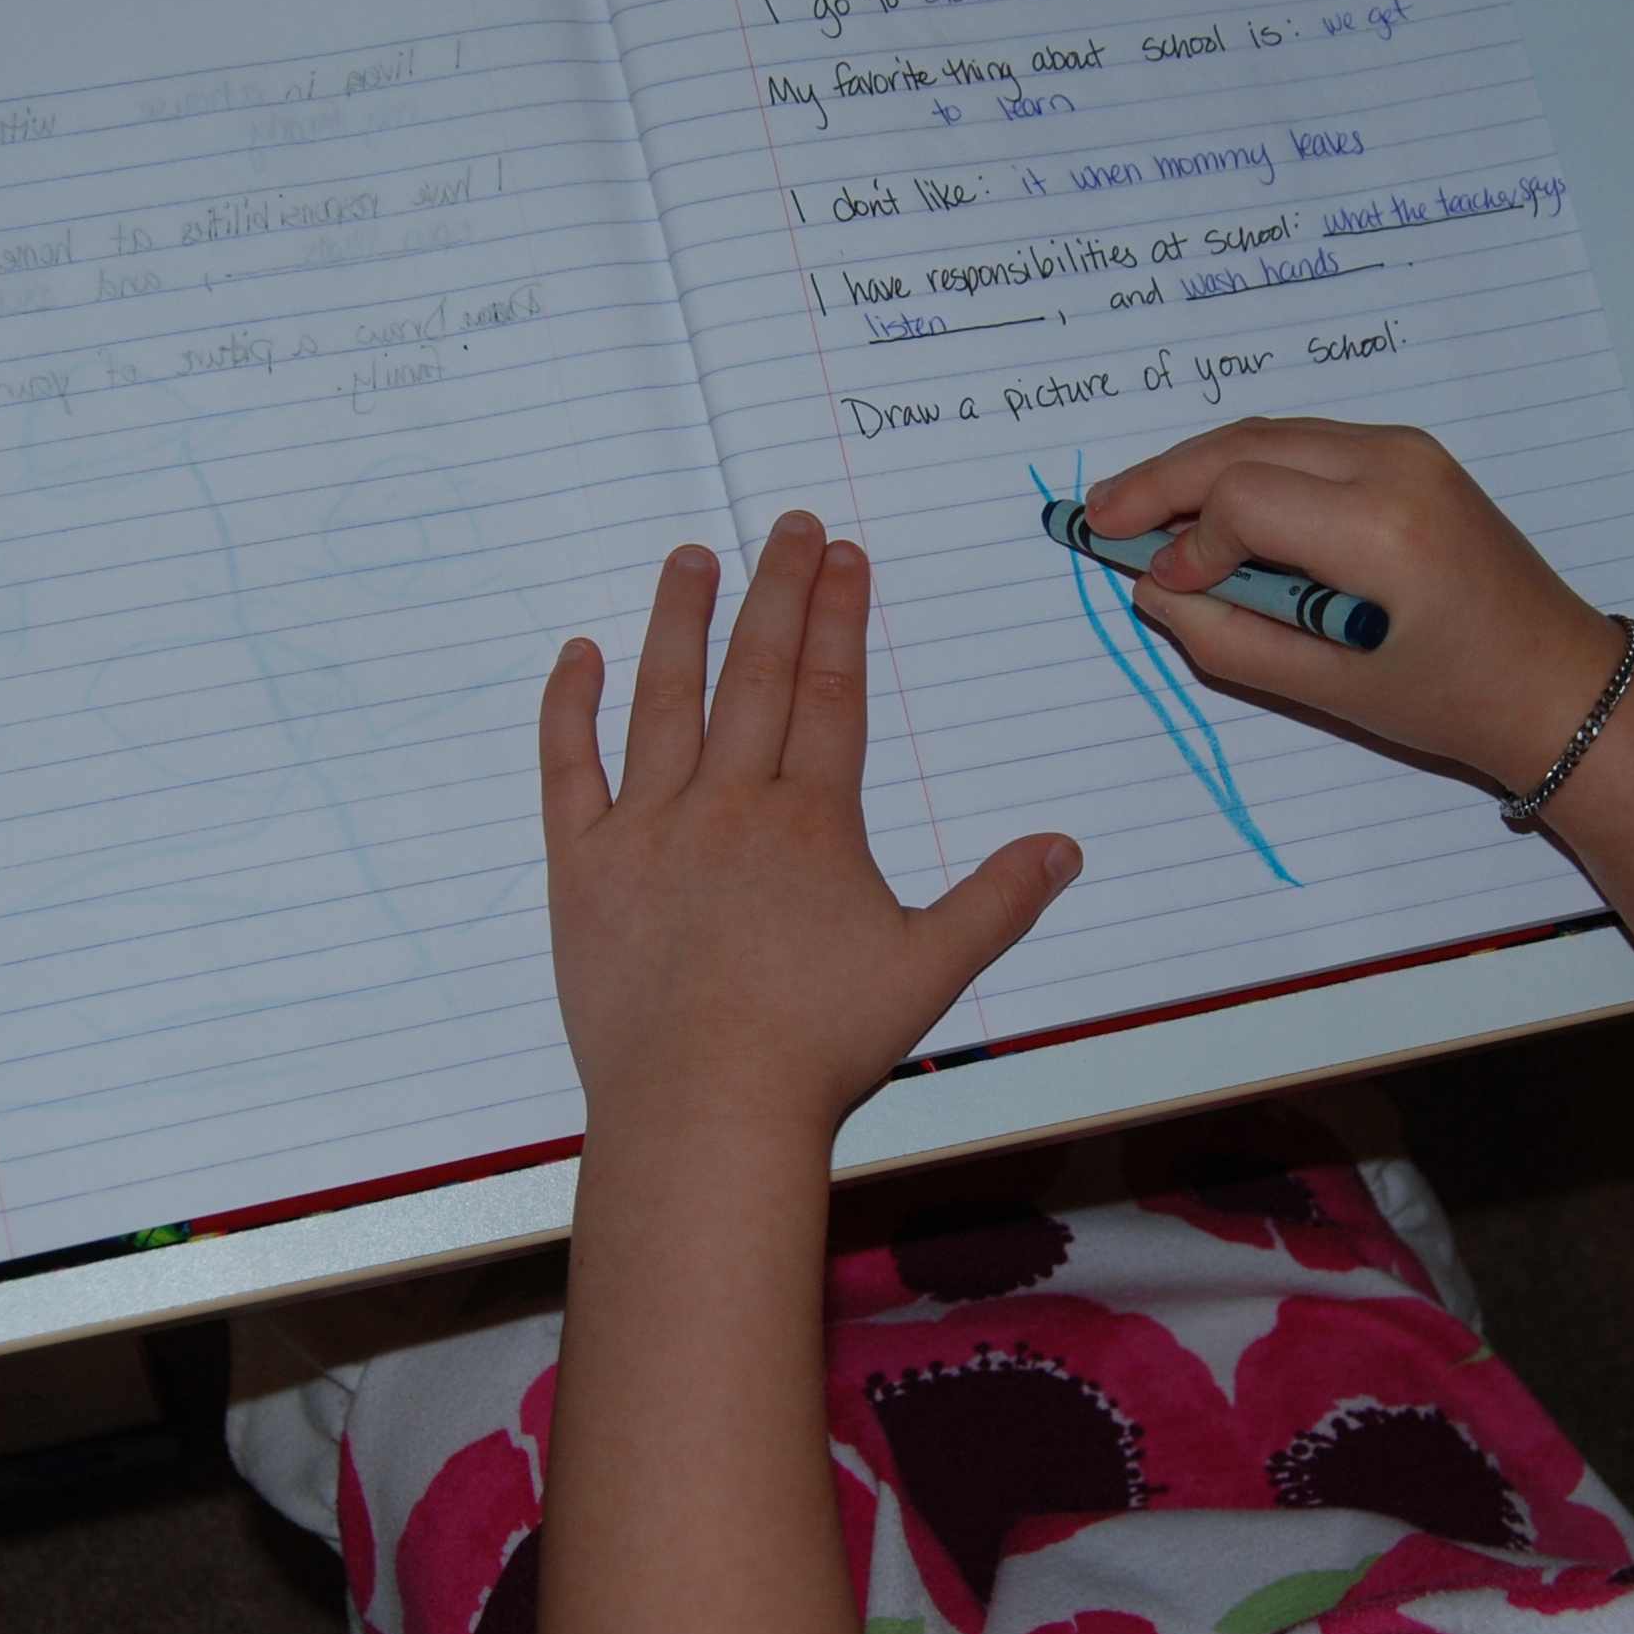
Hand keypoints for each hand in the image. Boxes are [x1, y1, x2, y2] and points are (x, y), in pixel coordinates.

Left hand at [539, 514, 1082, 1143]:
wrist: (705, 1107)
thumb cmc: (819, 1048)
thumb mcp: (929, 972)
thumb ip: (998, 902)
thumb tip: (1063, 848)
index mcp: (812, 821)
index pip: (831, 693)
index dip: (840, 617)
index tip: (845, 557)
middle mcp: (729, 804)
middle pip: (758, 675)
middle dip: (778, 592)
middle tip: (788, 526)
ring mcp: (650, 829)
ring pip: (665, 700)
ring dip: (680, 621)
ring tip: (692, 558)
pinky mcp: (584, 868)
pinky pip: (570, 769)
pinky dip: (571, 708)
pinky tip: (579, 656)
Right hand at [1086, 418, 1627, 794]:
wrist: (1560, 683)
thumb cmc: (1457, 701)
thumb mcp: (1334, 692)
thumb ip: (1232, 642)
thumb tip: (1156, 593)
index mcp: (1383, 531)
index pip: (1244, 500)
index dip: (1186, 541)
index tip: (1159, 587)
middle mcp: (1397, 467)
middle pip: (1246, 446)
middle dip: (1165, 479)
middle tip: (1098, 516)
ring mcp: (1409, 450)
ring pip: (1271, 433)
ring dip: (1201, 467)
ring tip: (1138, 508)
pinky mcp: (1411, 453)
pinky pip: (1307, 442)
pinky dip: (1250, 467)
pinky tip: (1209, 505)